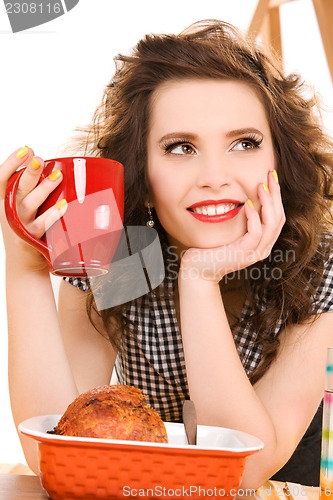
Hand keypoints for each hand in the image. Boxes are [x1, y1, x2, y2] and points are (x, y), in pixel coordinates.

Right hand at [0, 146, 66, 270]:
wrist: (24, 261)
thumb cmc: (27, 227)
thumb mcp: (22, 207)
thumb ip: (30, 190)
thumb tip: (52, 167)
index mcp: (3, 200)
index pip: (1, 178)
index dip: (11, 163)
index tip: (26, 149)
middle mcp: (8, 211)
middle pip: (17, 188)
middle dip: (28, 172)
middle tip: (39, 159)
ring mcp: (19, 225)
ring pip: (30, 204)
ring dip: (44, 189)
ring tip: (58, 176)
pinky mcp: (30, 238)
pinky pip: (42, 225)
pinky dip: (53, 215)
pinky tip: (64, 205)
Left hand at [179, 170, 285, 282]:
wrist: (199, 270)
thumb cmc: (212, 250)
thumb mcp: (231, 233)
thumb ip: (242, 221)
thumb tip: (247, 200)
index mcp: (262, 243)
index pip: (278, 217)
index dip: (277, 197)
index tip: (271, 179)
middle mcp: (263, 248)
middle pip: (279, 218)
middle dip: (276, 195)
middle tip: (270, 176)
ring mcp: (255, 253)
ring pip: (272, 224)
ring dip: (268, 203)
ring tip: (261, 186)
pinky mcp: (244, 254)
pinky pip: (256, 232)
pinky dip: (254, 216)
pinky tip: (248, 204)